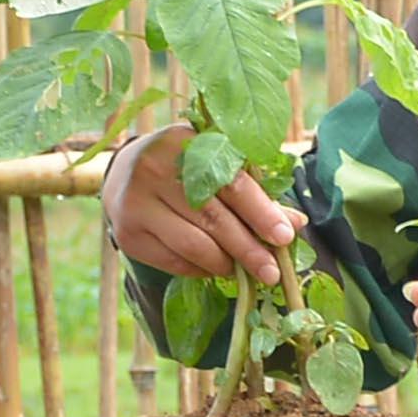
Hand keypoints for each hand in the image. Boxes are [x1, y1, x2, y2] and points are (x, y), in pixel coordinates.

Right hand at [107, 124, 301, 285]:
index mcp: (184, 143)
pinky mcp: (129, 235)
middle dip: (249, 249)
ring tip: (247, 273)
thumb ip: (254, 191)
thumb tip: (295, 223)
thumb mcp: (215, 164)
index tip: (284, 237)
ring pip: (193, 246)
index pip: (231, 183)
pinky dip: (202, 270)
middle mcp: (154, 170)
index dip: (261, 212)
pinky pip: (175, 261)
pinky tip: (218, 269)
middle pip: (213, 218)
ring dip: (226, 264)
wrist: (122, 174)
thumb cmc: (183, 167)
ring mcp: (136, 204)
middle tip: (272, 272)